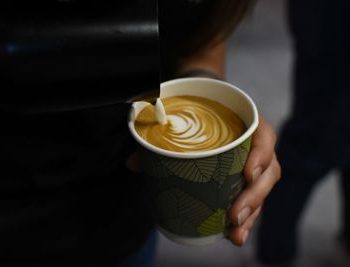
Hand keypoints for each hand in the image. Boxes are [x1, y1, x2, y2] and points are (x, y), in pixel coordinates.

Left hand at [125, 116, 280, 245]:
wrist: (205, 119)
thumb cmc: (198, 119)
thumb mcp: (182, 122)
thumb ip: (158, 139)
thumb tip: (132, 163)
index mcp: (246, 125)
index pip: (264, 136)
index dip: (261, 155)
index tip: (248, 173)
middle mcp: (255, 147)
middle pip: (268, 172)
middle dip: (254, 197)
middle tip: (233, 215)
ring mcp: (253, 167)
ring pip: (261, 192)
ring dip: (250, 215)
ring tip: (235, 233)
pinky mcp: (246, 184)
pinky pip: (252, 203)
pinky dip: (245, 220)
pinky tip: (234, 236)